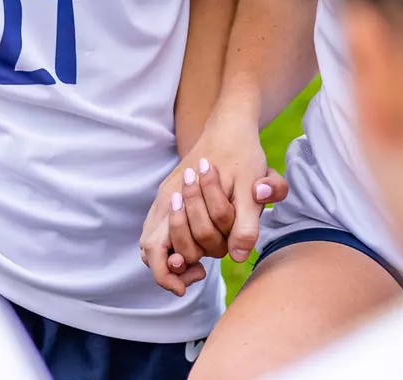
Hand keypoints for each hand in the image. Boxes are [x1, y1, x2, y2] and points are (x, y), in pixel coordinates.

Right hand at [140, 115, 287, 291]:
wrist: (229, 127)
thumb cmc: (242, 156)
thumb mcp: (252, 186)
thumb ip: (246, 224)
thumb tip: (236, 257)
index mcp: (176, 198)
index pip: (155, 250)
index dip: (169, 273)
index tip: (198, 275)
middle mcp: (164, 199)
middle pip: (151, 250)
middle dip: (178, 265)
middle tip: (202, 270)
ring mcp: (165, 198)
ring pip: (153, 241)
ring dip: (176, 256)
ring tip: (200, 264)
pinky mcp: (172, 198)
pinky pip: (162, 230)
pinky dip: (176, 245)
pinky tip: (199, 247)